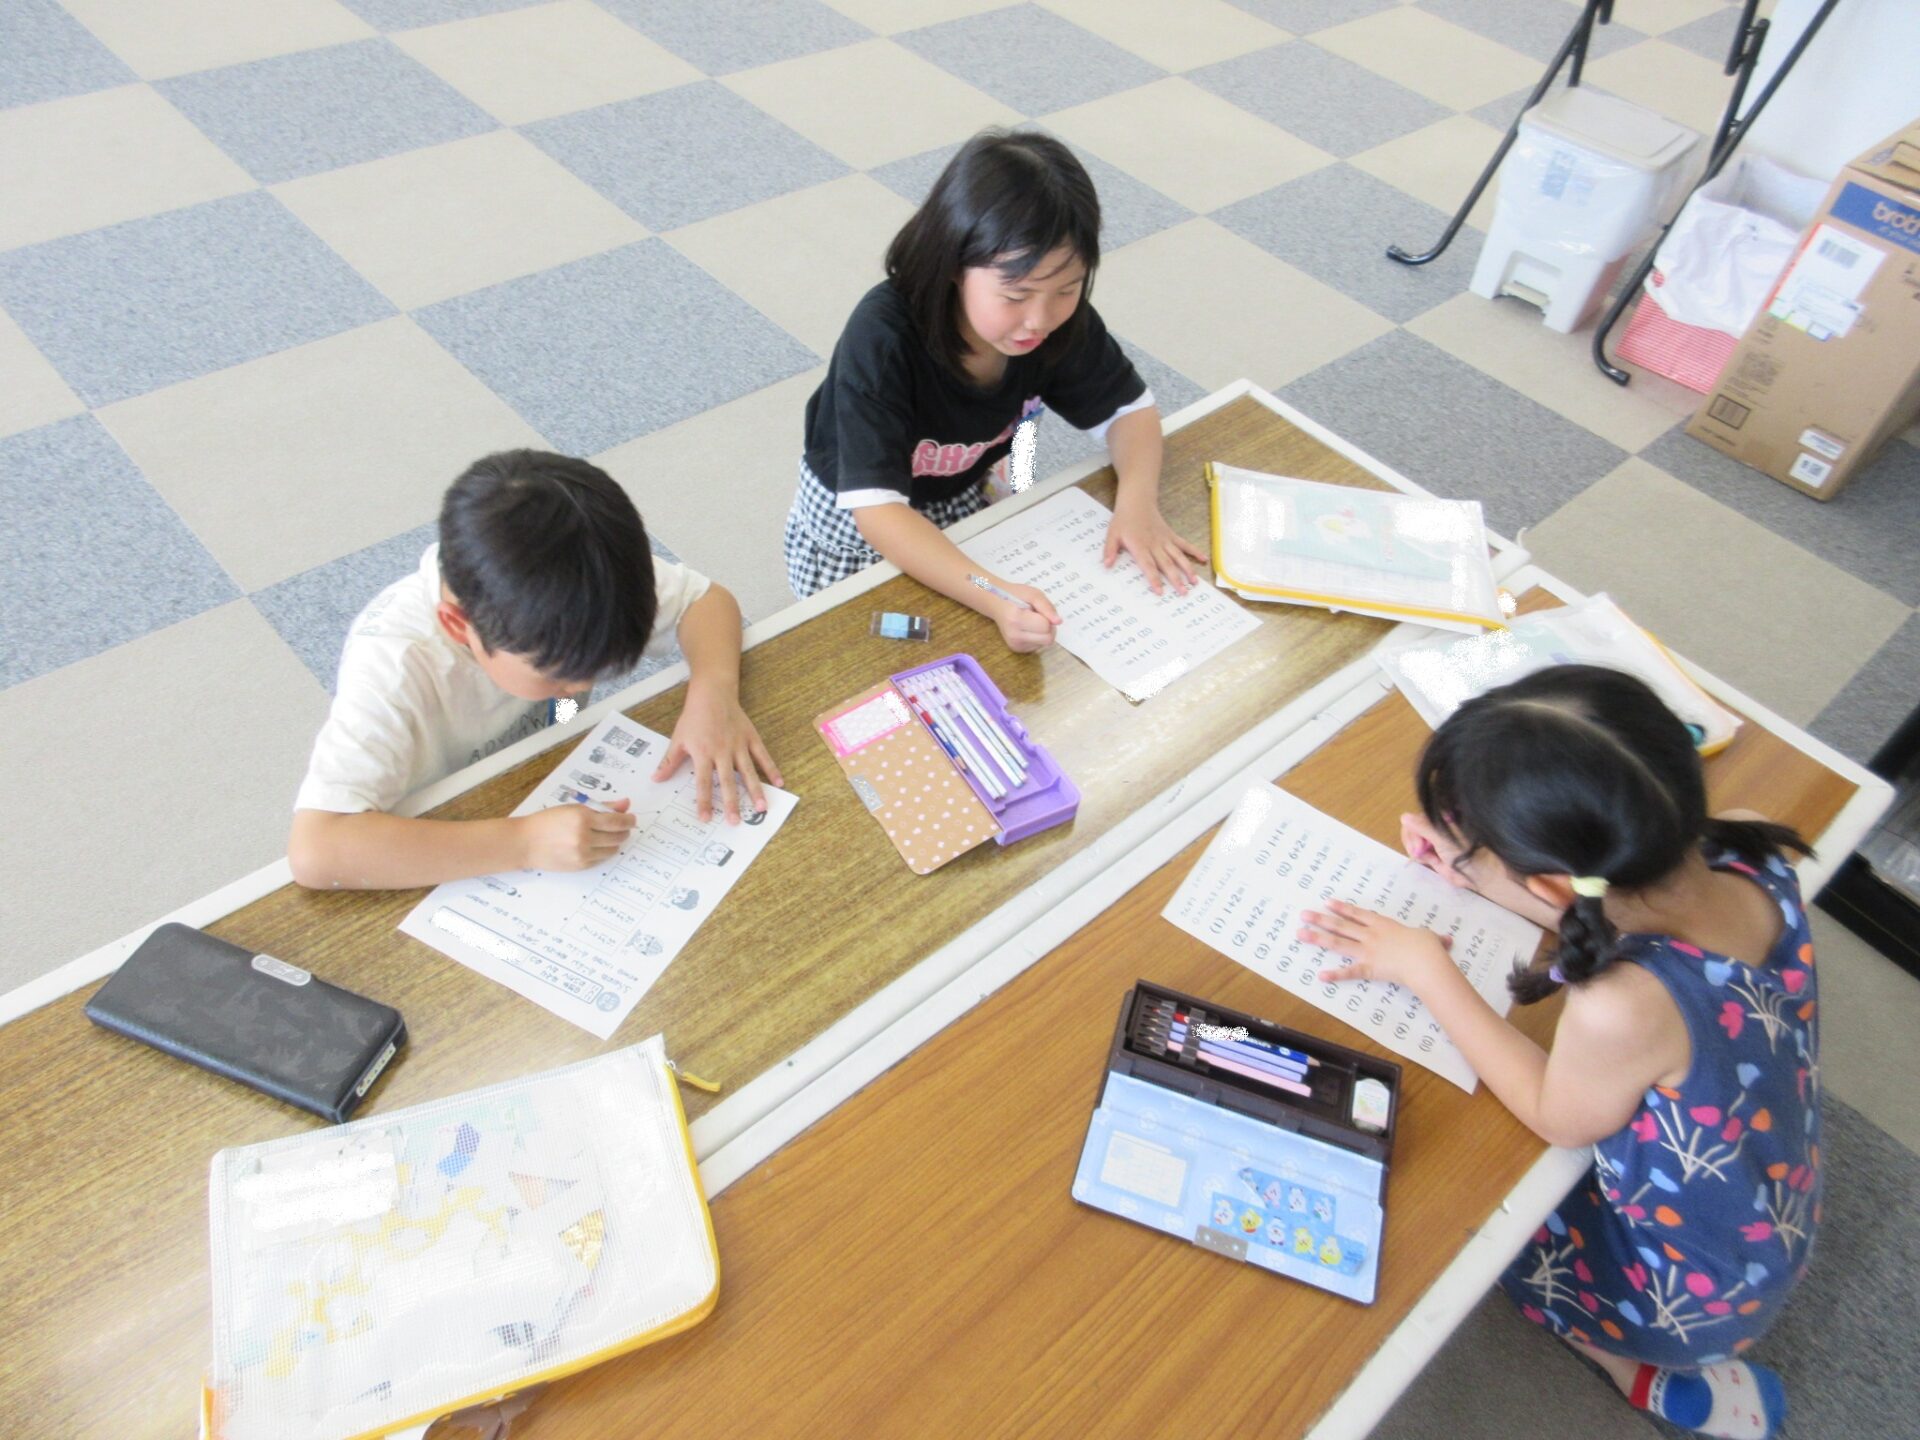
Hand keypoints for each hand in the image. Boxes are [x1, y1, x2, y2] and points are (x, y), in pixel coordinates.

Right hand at [520, 798, 634, 869]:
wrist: (526, 842)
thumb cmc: (548, 821)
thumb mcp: (574, 808)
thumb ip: (602, 806)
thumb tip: (626, 803)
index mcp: (582, 818)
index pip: (617, 821)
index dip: (629, 820)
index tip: (632, 819)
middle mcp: (584, 836)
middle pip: (617, 836)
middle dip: (624, 831)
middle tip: (623, 827)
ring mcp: (582, 853)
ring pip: (612, 849)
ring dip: (615, 842)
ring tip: (608, 836)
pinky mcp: (580, 866)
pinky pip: (601, 859)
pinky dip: (604, 852)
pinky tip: (596, 845)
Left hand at [655, 684, 781, 822]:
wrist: (712, 693)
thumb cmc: (694, 717)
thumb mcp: (678, 739)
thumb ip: (669, 762)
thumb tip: (656, 779)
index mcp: (703, 753)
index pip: (702, 783)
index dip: (704, 801)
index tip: (706, 818)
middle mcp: (722, 752)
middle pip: (727, 782)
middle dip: (732, 803)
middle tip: (736, 821)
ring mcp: (739, 745)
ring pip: (748, 772)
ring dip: (755, 791)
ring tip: (762, 808)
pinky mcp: (751, 738)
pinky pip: (763, 756)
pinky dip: (771, 769)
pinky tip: (779, 783)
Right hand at [993, 583, 1059, 653]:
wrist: (996, 603)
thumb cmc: (1015, 596)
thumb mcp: (1033, 594)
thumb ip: (1047, 607)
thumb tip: (1059, 622)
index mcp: (1016, 619)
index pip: (1045, 626)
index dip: (1047, 617)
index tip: (1038, 609)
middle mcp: (1014, 636)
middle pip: (1047, 639)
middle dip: (1048, 627)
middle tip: (1039, 616)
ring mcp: (1015, 645)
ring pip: (1044, 644)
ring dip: (1044, 632)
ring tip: (1032, 621)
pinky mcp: (1016, 649)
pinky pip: (1038, 646)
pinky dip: (1038, 637)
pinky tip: (1028, 627)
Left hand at [1103, 496, 1207, 595]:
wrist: (1137, 502)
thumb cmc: (1123, 520)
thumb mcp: (1112, 535)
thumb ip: (1110, 550)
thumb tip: (1106, 565)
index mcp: (1140, 546)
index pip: (1148, 566)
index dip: (1154, 579)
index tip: (1160, 592)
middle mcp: (1155, 545)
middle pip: (1167, 564)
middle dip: (1176, 579)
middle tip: (1183, 593)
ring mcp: (1165, 540)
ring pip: (1178, 556)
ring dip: (1187, 569)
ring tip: (1194, 582)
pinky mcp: (1171, 535)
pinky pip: (1184, 544)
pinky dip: (1195, 551)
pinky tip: (1204, 560)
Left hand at [1301, 900, 1455, 989]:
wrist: (1426, 961)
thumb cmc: (1428, 947)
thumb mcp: (1431, 938)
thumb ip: (1434, 939)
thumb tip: (1446, 941)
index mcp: (1384, 924)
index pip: (1358, 914)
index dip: (1342, 908)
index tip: (1327, 902)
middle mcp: (1371, 935)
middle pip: (1341, 925)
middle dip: (1321, 919)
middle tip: (1304, 914)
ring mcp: (1368, 951)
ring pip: (1338, 943)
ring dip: (1319, 938)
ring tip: (1301, 934)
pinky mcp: (1370, 968)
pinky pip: (1350, 972)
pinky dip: (1336, 975)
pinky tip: (1321, 976)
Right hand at [1401, 812, 1469, 887]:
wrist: (1476, 874)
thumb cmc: (1462, 852)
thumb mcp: (1441, 838)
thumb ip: (1422, 826)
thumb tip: (1404, 816)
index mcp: (1439, 820)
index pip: (1415, 819)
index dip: (1413, 832)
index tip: (1419, 846)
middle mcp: (1435, 828)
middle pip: (1412, 830)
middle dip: (1413, 842)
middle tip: (1419, 853)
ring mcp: (1433, 842)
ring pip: (1413, 842)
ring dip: (1415, 850)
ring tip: (1426, 858)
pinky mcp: (1432, 855)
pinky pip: (1417, 853)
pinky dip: (1419, 857)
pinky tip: (1429, 861)